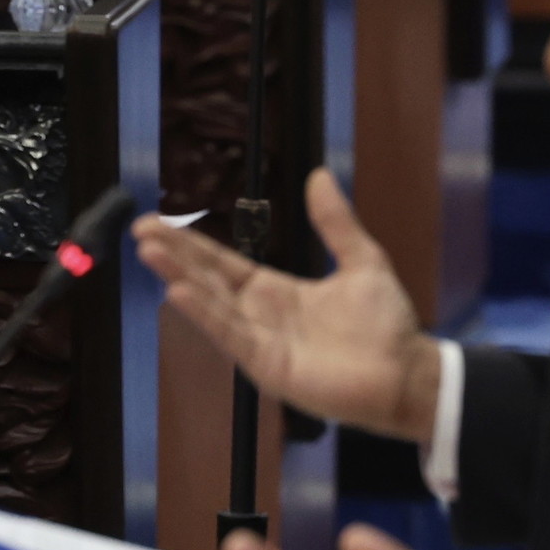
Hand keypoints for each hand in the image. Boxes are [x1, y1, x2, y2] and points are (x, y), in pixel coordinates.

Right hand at [133, 166, 443, 438]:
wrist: (408, 373)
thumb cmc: (387, 326)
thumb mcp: (362, 261)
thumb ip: (335, 222)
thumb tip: (320, 175)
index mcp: (275, 291)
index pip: (222, 263)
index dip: (190, 243)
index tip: (157, 223)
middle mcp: (259, 315)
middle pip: (207, 279)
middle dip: (173, 255)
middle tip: (140, 231)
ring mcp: (259, 341)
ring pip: (211, 304)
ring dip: (180, 277)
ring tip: (150, 252)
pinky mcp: (267, 365)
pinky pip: (230, 335)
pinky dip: (204, 314)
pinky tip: (180, 293)